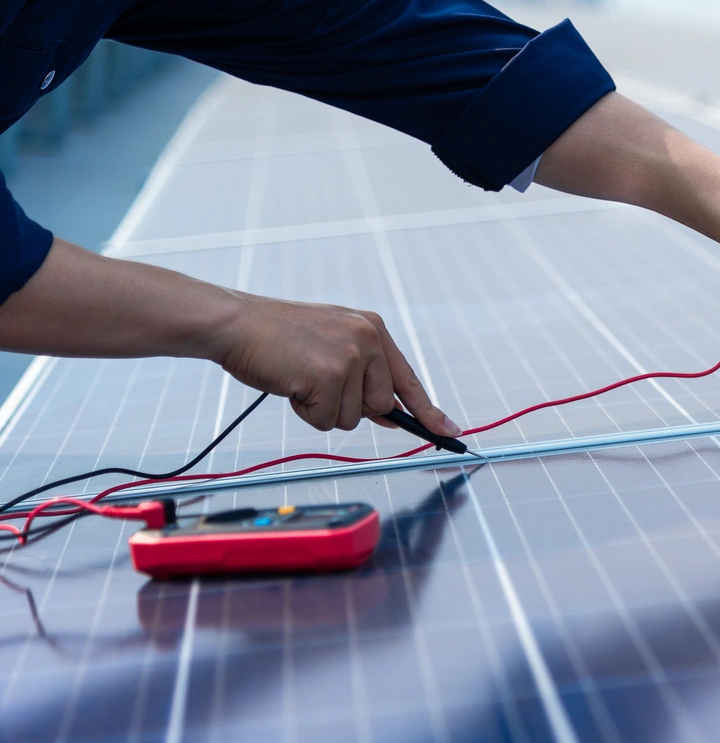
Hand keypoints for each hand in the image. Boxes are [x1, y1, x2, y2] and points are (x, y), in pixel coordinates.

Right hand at [214, 293, 460, 433]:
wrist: (235, 322)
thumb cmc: (277, 336)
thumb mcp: (331, 343)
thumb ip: (362, 373)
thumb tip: (389, 413)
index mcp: (373, 329)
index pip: (408, 379)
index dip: (429, 410)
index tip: (449, 431)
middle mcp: (369, 339)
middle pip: (379, 407)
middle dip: (348, 406)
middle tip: (315, 380)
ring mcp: (350, 357)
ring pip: (351, 418)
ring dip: (321, 409)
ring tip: (299, 376)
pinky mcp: (328, 376)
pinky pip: (324, 421)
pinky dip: (304, 412)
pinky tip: (290, 383)